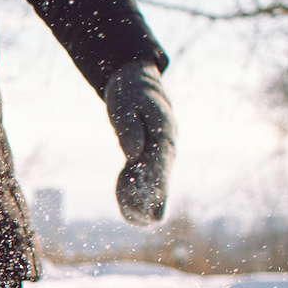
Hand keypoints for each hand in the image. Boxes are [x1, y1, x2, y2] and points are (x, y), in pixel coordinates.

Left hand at [105, 62, 174, 227]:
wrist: (139, 84)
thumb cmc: (130, 94)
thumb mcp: (124, 105)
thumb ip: (129, 127)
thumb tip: (134, 155)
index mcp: (164, 142)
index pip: (161, 179)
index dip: (144, 191)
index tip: (129, 183)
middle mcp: (167, 156)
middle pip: (160, 197)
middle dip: (138, 203)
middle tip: (122, 180)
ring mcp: (161, 162)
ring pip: (153, 199)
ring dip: (134, 201)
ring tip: (121, 180)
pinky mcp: (151, 163)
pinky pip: (145, 190)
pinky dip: (131, 194)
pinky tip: (121, 186)